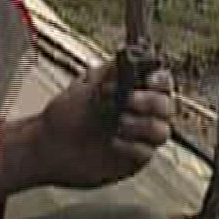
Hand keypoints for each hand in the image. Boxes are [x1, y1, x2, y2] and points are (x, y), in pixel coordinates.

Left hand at [3, 58, 174, 192]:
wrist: (49, 145)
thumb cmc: (66, 114)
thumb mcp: (84, 86)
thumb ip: (108, 73)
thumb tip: (128, 58)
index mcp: (134, 90)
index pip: (162, 81)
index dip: (161, 80)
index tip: (149, 81)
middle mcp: (142, 113)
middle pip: (168, 106)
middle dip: (150, 102)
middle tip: (128, 101)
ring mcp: (140, 137)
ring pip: (162, 131)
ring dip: (142, 125)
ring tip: (118, 123)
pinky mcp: (134, 160)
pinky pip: (146, 153)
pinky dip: (132, 146)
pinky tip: (113, 142)